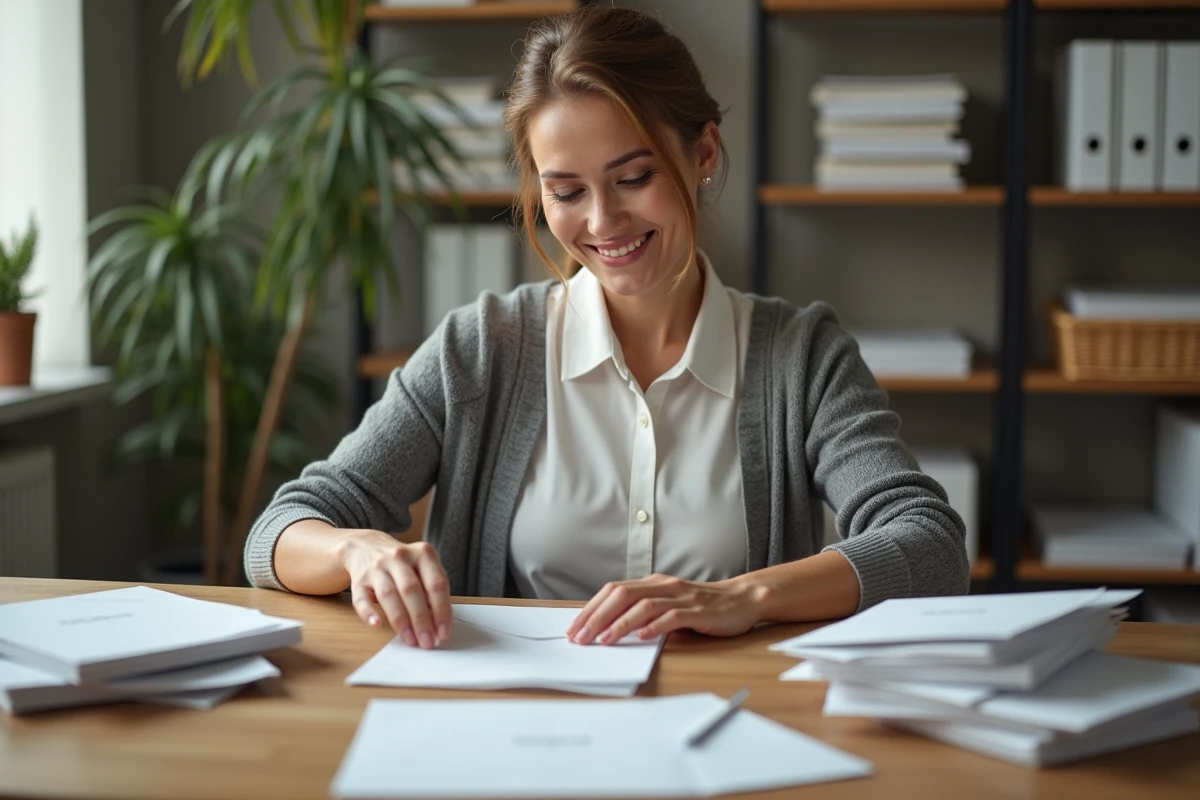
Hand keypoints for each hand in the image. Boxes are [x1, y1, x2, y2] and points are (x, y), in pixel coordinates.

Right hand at [338, 530, 452, 649]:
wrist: (366, 547)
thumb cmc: (403, 565)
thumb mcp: (422, 569)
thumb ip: (432, 592)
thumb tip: (438, 625)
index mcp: (422, 554)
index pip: (436, 583)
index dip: (442, 610)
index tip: (444, 632)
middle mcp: (399, 557)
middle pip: (412, 590)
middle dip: (421, 619)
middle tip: (427, 641)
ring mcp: (377, 567)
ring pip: (389, 595)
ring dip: (401, 621)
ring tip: (410, 639)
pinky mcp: (359, 581)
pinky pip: (362, 599)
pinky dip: (368, 613)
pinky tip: (376, 624)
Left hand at [565, 573, 765, 644]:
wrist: (742, 600)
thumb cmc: (702, 606)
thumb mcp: (668, 604)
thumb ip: (644, 612)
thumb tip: (609, 629)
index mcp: (653, 583)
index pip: (613, 591)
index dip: (591, 609)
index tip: (574, 628)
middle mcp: (663, 585)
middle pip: (622, 596)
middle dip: (597, 617)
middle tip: (579, 638)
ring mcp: (681, 597)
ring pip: (643, 606)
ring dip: (620, 624)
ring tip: (603, 641)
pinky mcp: (698, 610)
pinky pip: (672, 617)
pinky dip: (655, 627)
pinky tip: (642, 637)